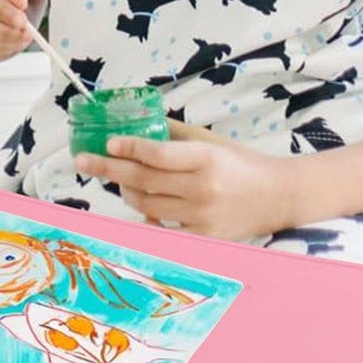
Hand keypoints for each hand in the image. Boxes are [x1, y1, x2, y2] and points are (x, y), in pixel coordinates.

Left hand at [74, 131, 304, 239]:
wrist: (279, 196)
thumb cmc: (243, 164)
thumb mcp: (213, 141)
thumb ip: (176, 135)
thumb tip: (139, 124)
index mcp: (206, 158)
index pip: (156, 154)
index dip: (128, 148)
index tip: (107, 143)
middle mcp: (202, 188)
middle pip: (144, 180)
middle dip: (108, 169)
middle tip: (84, 161)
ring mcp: (201, 216)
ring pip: (147, 205)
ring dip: (126, 191)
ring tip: (120, 181)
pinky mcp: (203, 238)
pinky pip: (162, 228)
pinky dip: (148, 217)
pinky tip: (141, 205)